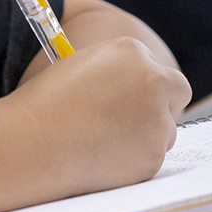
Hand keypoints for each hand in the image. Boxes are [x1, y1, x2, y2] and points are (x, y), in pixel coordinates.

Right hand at [8, 35, 190, 193]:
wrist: (35, 142)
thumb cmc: (46, 104)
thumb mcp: (78, 67)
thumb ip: (112, 73)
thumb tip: (127, 87)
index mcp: (131, 51)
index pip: (156, 67)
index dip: (144, 84)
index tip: (130, 96)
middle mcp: (152, 81)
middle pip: (176, 91)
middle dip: (162, 104)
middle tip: (137, 119)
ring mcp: (157, 120)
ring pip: (165, 130)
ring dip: (145, 136)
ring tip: (102, 140)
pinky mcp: (154, 155)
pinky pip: (150, 157)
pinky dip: (133, 160)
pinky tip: (101, 157)